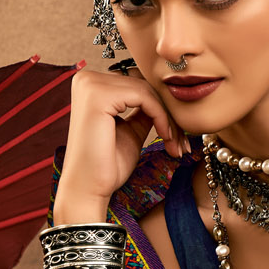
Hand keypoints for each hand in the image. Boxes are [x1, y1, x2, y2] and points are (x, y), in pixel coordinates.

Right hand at [53, 65, 189, 222]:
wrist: (88, 190)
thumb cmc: (106, 166)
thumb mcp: (131, 132)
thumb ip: (144, 112)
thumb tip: (165, 100)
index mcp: (91, 87)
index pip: (136, 87)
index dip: (161, 110)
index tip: (178, 137)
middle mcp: (87, 79)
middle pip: (143, 87)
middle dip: (168, 116)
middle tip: (181, 144)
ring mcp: (91, 85)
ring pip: (146, 92)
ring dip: (167, 120)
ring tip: (175, 145)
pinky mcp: (99, 95)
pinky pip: (144, 98)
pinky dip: (161, 117)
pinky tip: (165, 138)